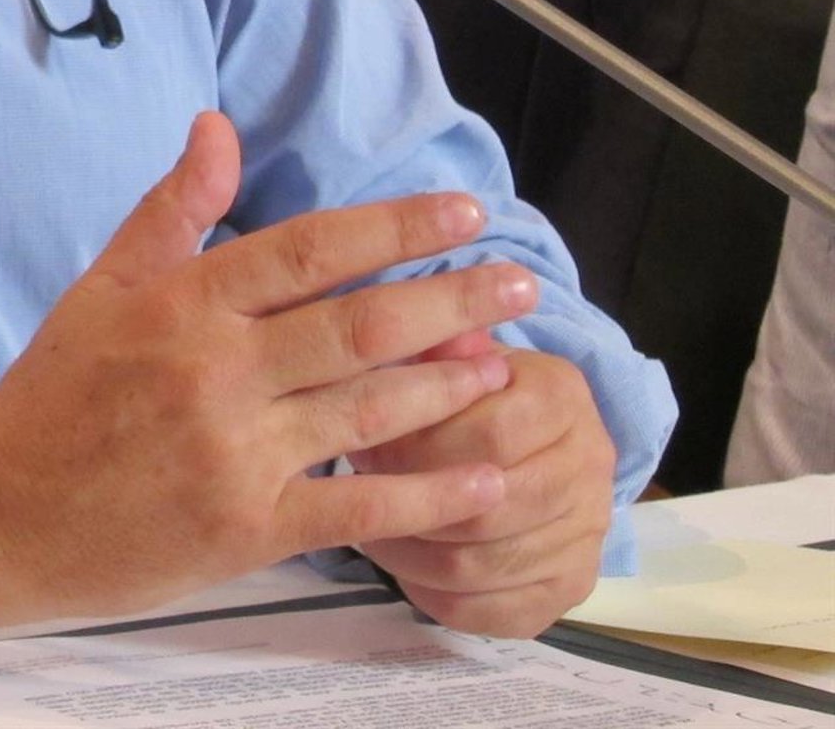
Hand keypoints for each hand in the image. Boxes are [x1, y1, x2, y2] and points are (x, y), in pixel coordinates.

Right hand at [0, 113, 533, 643]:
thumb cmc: (51, 395)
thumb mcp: (101, 286)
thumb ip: (172, 210)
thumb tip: (217, 126)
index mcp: (183, 303)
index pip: (308, 249)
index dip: (393, 226)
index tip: (460, 211)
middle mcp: (216, 371)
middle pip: (358, 324)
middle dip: (450, 298)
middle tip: (519, 280)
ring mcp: (236, 453)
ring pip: (367, 410)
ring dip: (448, 384)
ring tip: (510, 360)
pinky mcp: (247, 530)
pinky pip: (356, 508)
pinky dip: (427, 497)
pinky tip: (484, 482)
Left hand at [351, 343, 616, 636]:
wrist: (532, 441)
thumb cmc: (470, 388)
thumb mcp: (451, 351)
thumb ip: (431, 347)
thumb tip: (408, 338)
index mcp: (562, 393)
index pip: (492, 433)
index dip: (420, 446)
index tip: (365, 445)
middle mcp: (590, 463)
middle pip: (489, 507)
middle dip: (413, 502)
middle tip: (360, 494)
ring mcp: (588, 533)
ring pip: (483, 564)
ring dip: (413, 554)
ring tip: (368, 527)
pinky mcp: (571, 590)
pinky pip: (494, 612)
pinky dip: (436, 595)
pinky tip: (402, 567)